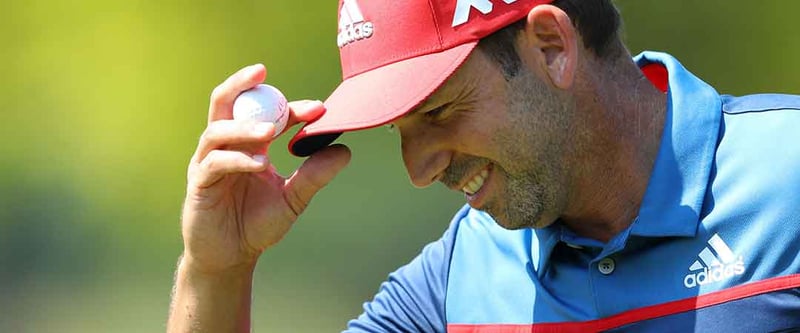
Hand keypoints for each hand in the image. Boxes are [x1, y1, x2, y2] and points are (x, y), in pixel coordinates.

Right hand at [181, 64, 350, 272]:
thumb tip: (344, 150)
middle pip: (225, 102)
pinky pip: (215, 162)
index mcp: (248, 143)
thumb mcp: (293, 198)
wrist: (232, 257)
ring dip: (246, 127)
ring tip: (272, 131)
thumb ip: (314, 175)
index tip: (319, 109)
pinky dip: (239, 159)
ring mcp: (208, 162)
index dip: (292, 107)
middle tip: (262, 71)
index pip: (267, 112)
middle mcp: (225, 145)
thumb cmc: (257, 224)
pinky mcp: (199, 183)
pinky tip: (260, 165)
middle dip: (241, 83)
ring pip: (218, 130)